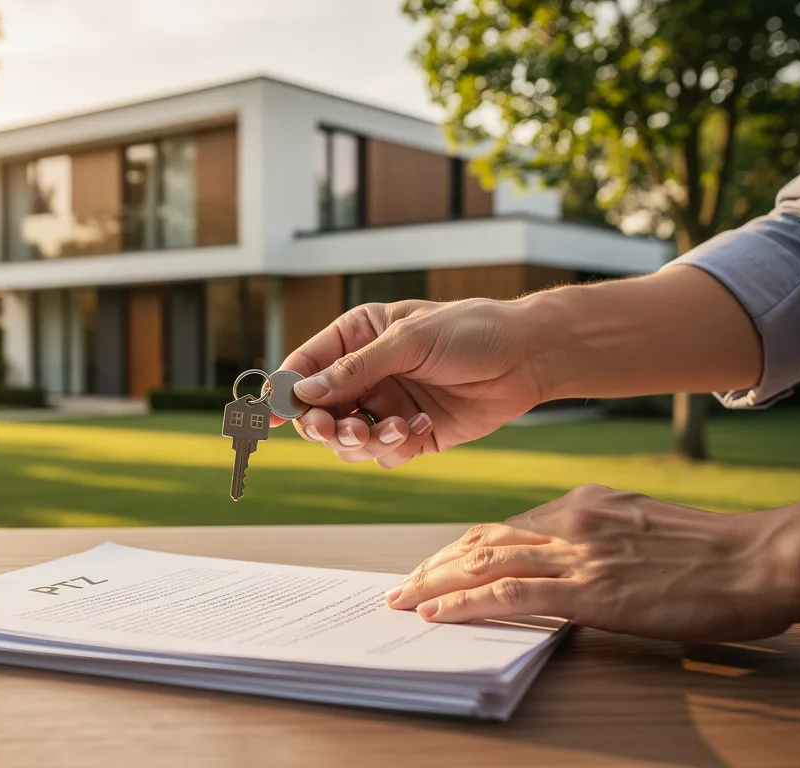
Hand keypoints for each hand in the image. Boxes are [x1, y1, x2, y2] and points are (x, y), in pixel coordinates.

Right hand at [276, 298, 541, 467]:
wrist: (528, 357)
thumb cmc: (471, 331)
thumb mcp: (409, 340)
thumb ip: (356, 368)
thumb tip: (307, 393)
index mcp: (356, 338)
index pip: (305, 367)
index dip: (285, 391)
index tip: (272, 415)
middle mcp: (365, 374)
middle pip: (318, 411)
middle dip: (324, 425)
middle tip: (336, 430)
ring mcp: (385, 405)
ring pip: (346, 440)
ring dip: (363, 440)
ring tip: (395, 430)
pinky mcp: (410, 434)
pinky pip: (382, 454)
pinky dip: (395, 448)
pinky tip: (423, 427)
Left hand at [386, 484, 799, 642]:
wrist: (760, 559)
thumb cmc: (712, 551)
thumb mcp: (641, 528)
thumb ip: (596, 536)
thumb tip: (562, 558)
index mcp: (582, 505)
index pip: (502, 527)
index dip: (460, 549)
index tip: (433, 566)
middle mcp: (571, 521)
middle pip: (482, 540)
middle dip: (435, 565)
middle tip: (402, 585)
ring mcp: (578, 554)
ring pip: (484, 562)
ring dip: (436, 583)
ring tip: (405, 599)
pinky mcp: (592, 590)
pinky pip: (512, 594)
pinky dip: (468, 603)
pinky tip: (440, 613)